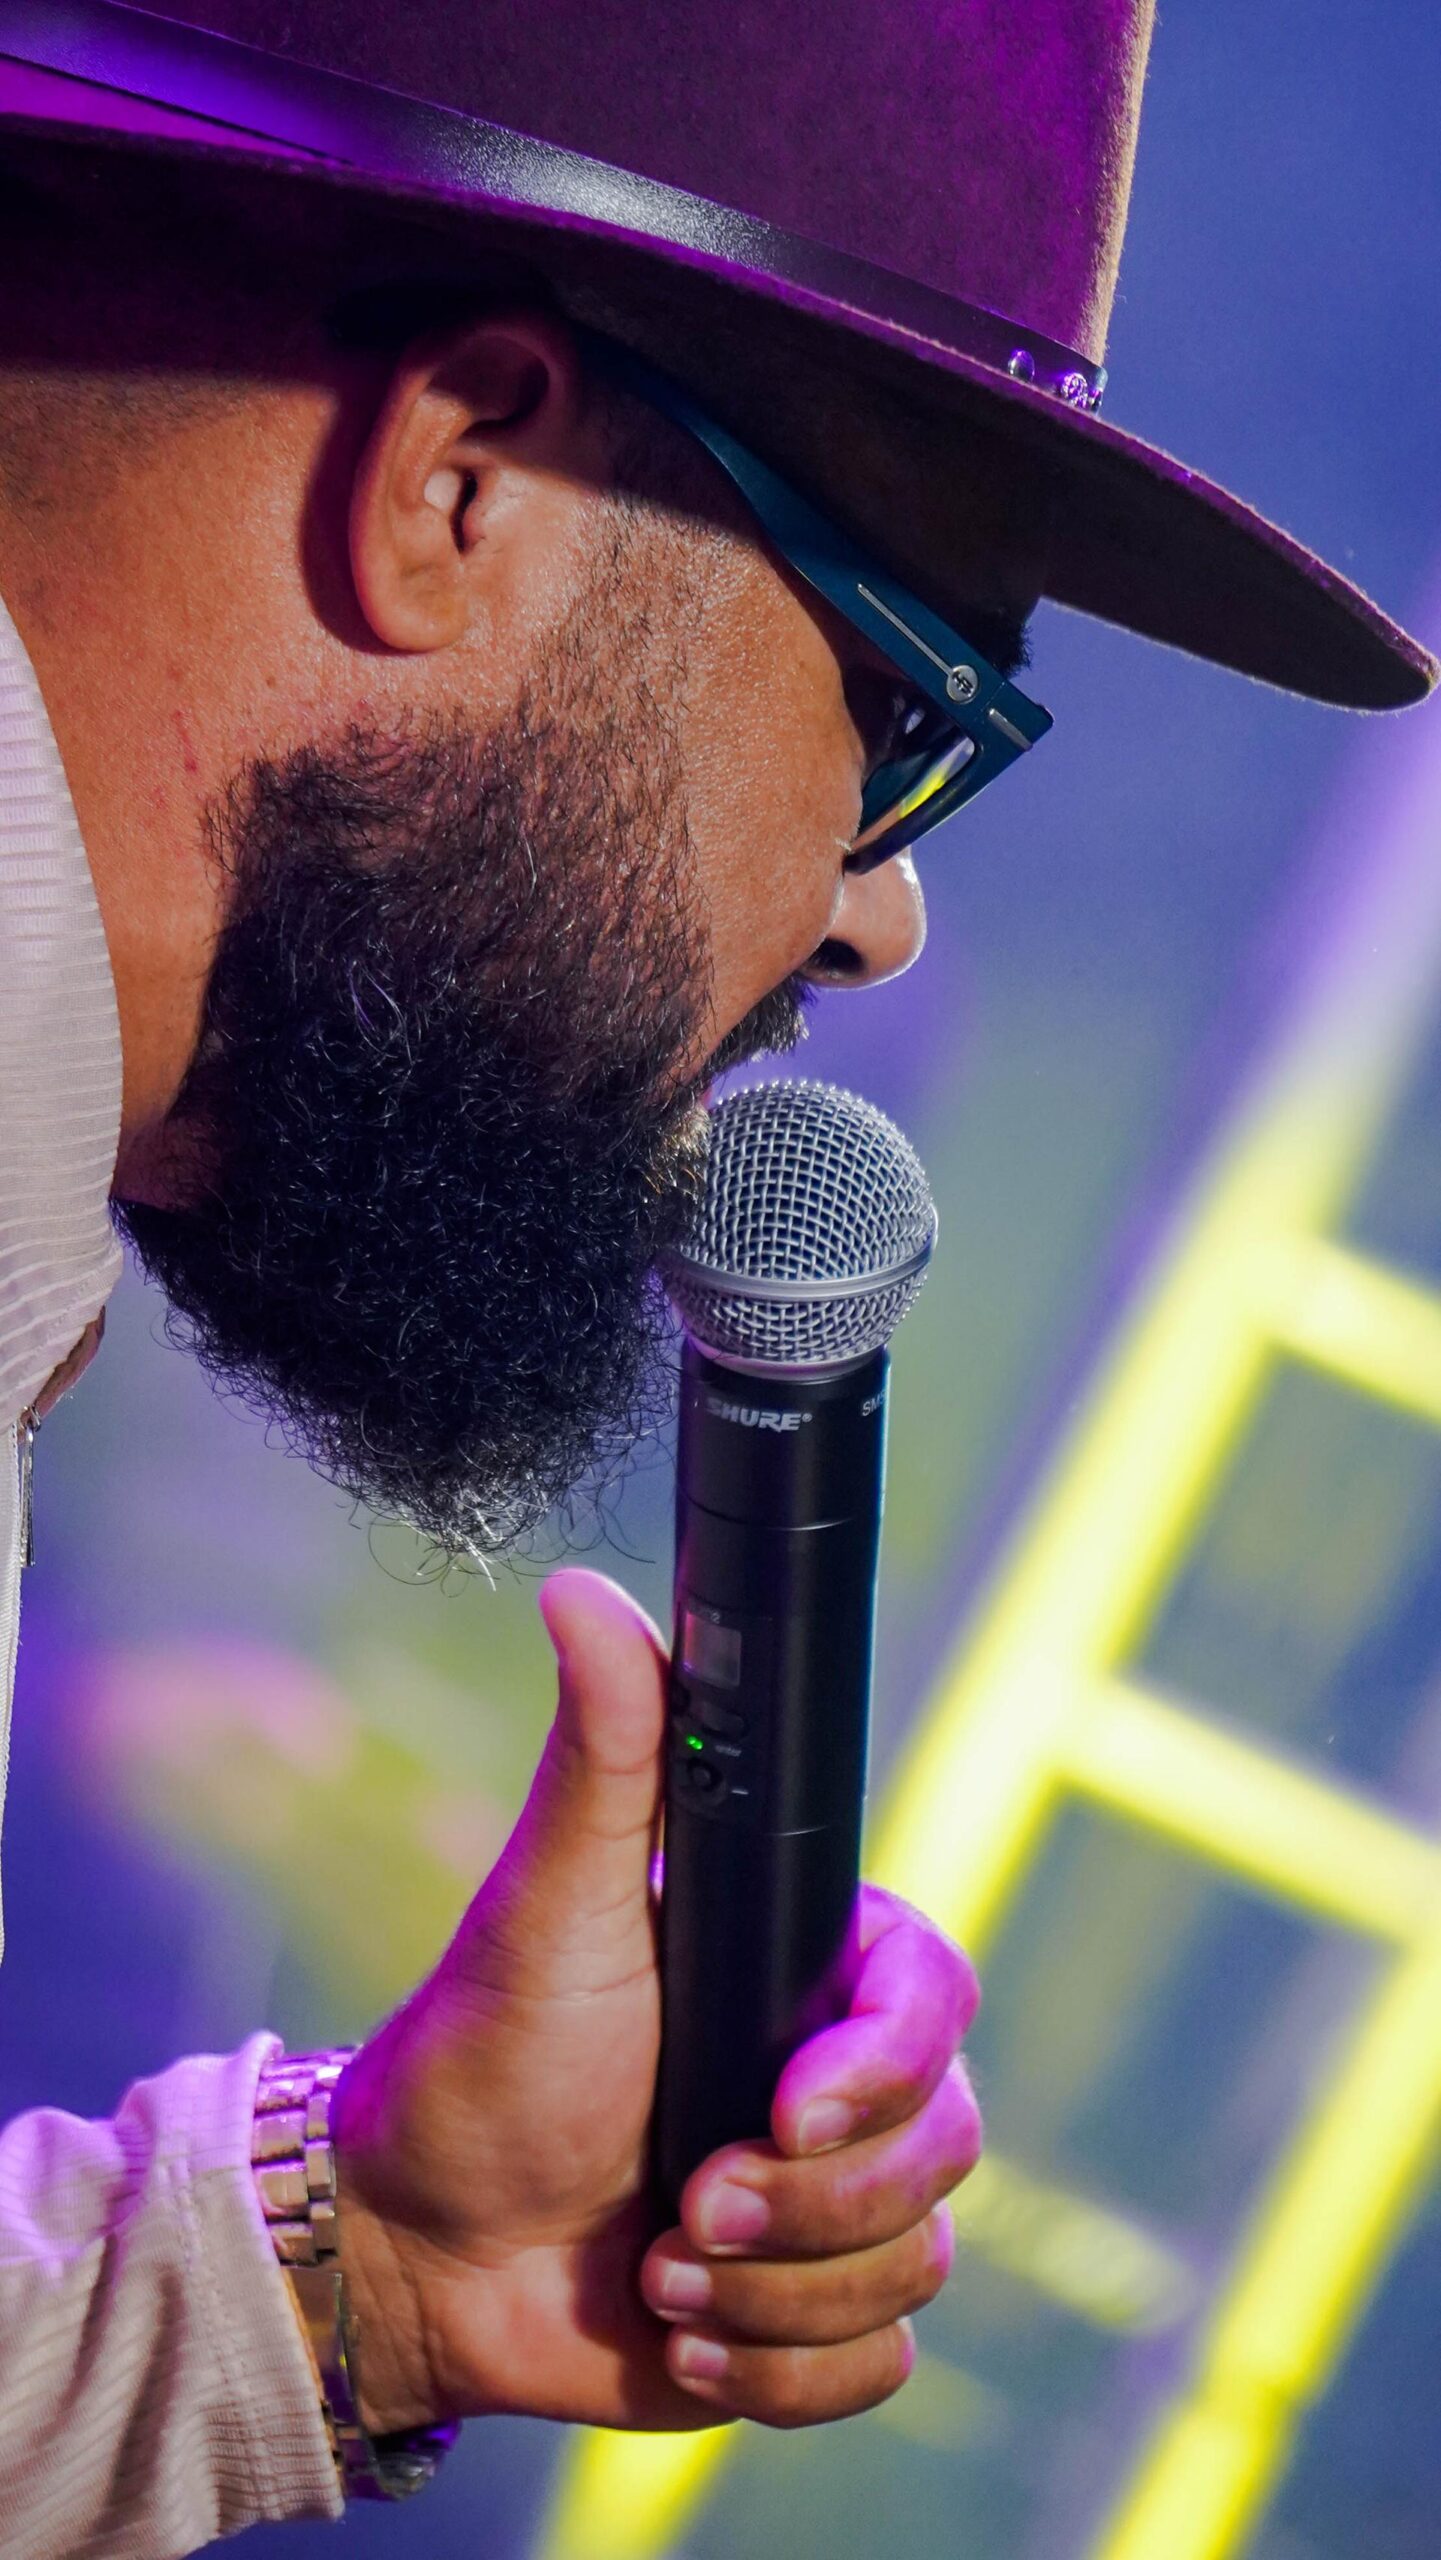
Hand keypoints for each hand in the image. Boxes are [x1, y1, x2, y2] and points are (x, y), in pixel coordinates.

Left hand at [331, 1568, 979, 2434]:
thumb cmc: (484, 2053)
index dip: (887, 2063)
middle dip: (804, 2203)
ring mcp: (834, 2207)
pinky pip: (878, 2368)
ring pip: (917, 2265)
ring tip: (662, 2268)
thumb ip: (604, 1750)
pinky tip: (683, 2339)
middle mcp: (843, 2084)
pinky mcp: (812, 2320)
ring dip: (772, 2294)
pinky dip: (779, 2373)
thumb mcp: (547, 1899)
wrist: (418, 2245)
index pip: (939, 2000)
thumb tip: (586, 1587)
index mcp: (808, 1971)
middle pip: (949, 2147)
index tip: (787, 2104)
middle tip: (683, 2197)